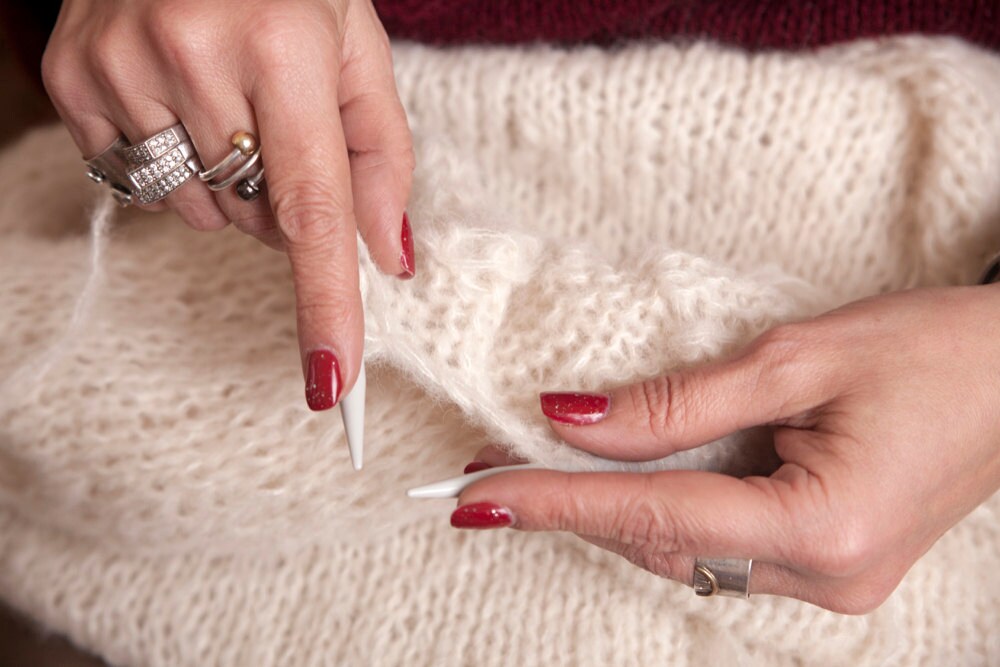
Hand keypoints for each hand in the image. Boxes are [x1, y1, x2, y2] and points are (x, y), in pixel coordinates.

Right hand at [42, 0, 414, 406]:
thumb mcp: (356, 49)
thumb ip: (381, 155)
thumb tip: (388, 258)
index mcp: (284, 44)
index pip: (312, 206)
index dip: (324, 302)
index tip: (331, 378)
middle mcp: (194, 53)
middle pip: (255, 219)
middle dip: (282, 203)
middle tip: (278, 130)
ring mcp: (120, 66)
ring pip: (196, 211)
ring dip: (226, 188)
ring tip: (227, 109)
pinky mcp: (71, 77)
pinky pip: (137, 183)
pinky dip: (172, 166)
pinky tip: (178, 104)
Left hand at [454, 286, 999, 612]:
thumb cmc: (933, 351)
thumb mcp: (794, 358)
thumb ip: (676, 402)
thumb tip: (573, 421)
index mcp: (823, 528)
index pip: (653, 514)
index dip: (556, 501)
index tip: (477, 494)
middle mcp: (826, 578)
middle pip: (661, 543)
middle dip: (572, 505)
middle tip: (490, 471)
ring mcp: (832, 582)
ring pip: (685, 553)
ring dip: (612, 509)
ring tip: (535, 471)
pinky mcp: (832, 565)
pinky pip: (720, 548)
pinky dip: (664, 512)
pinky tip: (620, 483)